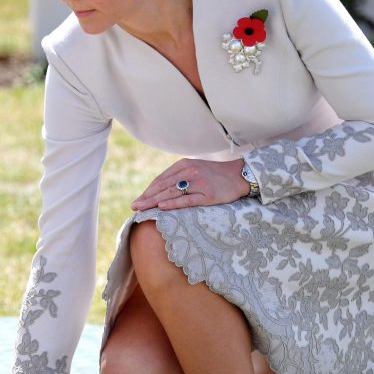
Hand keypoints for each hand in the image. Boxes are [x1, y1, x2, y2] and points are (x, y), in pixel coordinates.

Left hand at [131, 158, 249, 210]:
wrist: (239, 175)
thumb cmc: (214, 175)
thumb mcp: (195, 169)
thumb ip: (179, 176)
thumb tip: (160, 189)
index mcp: (183, 165)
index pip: (160, 179)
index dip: (148, 190)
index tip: (138, 200)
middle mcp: (189, 172)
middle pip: (163, 186)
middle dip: (146, 197)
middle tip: (134, 206)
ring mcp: (198, 183)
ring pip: (171, 193)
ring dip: (154, 201)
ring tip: (142, 208)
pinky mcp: (207, 194)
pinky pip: (187, 200)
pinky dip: (173, 203)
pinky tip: (161, 206)